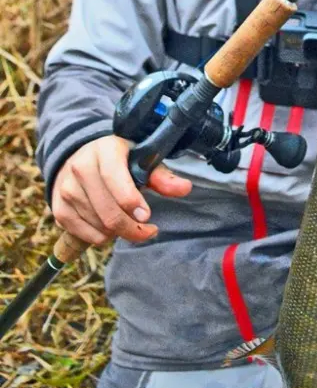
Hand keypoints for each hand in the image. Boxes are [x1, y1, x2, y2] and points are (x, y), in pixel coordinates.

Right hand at [52, 135, 191, 245]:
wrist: (80, 157)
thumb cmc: (119, 160)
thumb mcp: (142, 160)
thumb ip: (163, 176)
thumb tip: (185, 188)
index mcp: (105, 150)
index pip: (116, 181)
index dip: (132, 203)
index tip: (147, 216)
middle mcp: (81, 167)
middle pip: (109, 214)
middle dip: (134, 229)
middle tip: (149, 230)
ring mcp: (67, 189)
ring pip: (100, 227)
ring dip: (119, 231)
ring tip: (127, 219)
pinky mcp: (59, 208)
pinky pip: (86, 235)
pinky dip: (102, 236)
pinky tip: (109, 224)